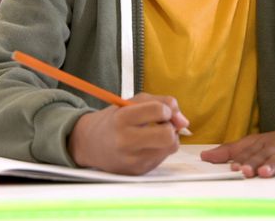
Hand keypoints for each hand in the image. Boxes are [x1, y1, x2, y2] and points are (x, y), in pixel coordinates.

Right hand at [67, 93, 188, 174]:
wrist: (91, 144)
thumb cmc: (115, 120)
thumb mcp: (131, 102)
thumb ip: (160, 102)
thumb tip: (184, 121)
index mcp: (122, 119)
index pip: (158, 111)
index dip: (166, 110)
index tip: (161, 111)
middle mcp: (125, 141)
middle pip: (168, 135)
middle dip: (171, 127)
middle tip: (162, 124)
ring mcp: (132, 159)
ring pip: (170, 148)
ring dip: (169, 139)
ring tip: (155, 134)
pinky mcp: (137, 171)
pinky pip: (162, 158)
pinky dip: (160, 149)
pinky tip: (147, 145)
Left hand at [200, 116, 274, 177]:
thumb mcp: (257, 144)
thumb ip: (231, 151)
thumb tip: (205, 156)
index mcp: (263, 143)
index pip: (249, 151)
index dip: (239, 158)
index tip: (229, 166)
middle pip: (264, 154)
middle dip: (253, 162)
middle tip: (242, 171)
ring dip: (274, 164)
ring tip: (264, 172)